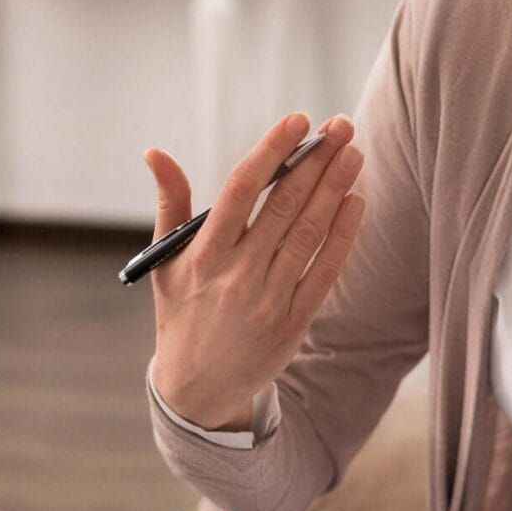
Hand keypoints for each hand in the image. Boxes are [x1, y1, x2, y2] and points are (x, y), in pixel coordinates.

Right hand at [144, 112, 366, 431]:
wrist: (198, 389)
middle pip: (284, 207)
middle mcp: (237, 275)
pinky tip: (356, 201)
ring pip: (309, 235)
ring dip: (335, 190)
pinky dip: (343, 236)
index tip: (296, 121)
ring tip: (353, 153)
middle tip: (341, 126)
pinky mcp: (294, 322)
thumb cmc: (181, 313)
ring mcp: (269, 300)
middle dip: (315, 162)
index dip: (272, 152)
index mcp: (203, 255)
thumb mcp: (164, 263)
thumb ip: (169, 204)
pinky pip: (325, 272)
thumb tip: (155, 152)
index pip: (241, 191)